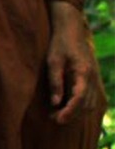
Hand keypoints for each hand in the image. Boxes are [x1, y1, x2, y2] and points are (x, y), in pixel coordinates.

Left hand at [46, 1, 101, 123]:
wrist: (72, 28)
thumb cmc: (60, 43)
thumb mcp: (53, 61)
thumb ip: (55, 82)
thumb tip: (56, 103)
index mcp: (83, 73)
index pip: (79, 98)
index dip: (69, 111)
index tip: (57, 120)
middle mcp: (93, 77)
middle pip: (86, 104)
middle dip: (71, 114)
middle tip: (53, 118)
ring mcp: (95, 78)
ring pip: (90, 103)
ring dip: (76, 111)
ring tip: (56, 114)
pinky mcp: (92, 78)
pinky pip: (91, 97)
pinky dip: (80, 105)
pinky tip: (66, 106)